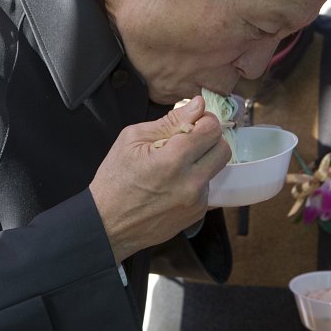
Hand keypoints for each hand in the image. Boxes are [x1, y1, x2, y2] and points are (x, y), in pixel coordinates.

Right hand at [90, 95, 230, 262]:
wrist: (107, 225)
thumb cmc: (115, 179)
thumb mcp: (132, 140)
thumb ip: (170, 121)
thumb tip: (198, 105)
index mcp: (174, 159)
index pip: (212, 129)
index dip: (203, 120)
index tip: (191, 123)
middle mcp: (191, 182)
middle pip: (223, 148)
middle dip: (209, 139)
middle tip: (188, 141)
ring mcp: (196, 201)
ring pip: (216, 168)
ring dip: (202, 160)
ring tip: (175, 165)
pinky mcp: (197, 214)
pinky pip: (207, 187)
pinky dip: (195, 180)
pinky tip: (173, 184)